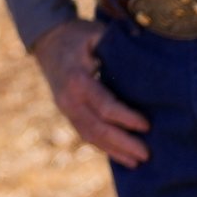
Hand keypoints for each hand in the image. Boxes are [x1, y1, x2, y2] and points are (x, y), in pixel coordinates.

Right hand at [30, 17, 149, 165]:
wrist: (48, 40)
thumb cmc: (78, 36)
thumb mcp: (95, 34)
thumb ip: (116, 46)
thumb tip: (148, 53)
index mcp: (77, 80)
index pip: (103, 105)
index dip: (125, 117)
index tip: (147, 125)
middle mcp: (68, 99)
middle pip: (96, 128)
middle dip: (122, 143)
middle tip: (146, 154)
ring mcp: (65, 109)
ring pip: (90, 135)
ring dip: (114, 150)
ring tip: (137, 163)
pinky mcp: (68, 114)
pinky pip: (86, 134)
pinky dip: (104, 147)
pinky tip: (122, 157)